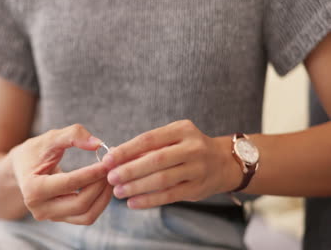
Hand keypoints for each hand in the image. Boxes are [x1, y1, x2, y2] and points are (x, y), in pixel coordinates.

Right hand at [12, 124, 112, 224]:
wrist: (21, 169)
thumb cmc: (35, 151)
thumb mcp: (50, 138)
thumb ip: (73, 135)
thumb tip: (98, 144)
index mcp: (32, 188)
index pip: (69, 183)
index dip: (92, 173)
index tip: (107, 162)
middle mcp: (39, 208)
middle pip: (80, 203)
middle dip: (100, 185)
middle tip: (112, 167)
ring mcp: (50, 217)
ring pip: (87, 214)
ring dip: (103, 196)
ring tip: (110, 175)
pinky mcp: (61, 219)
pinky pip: (86, 216)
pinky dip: (99, 202)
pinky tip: (103, 184)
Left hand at [102, 120, 240, 208]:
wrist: (223, 162)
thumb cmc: (188, 148)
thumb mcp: (172, 139)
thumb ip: (147, 148)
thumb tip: (115, 158)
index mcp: (182, 129)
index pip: (149, 139)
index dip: (126, 150)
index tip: (108, 160)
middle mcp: (192, 147)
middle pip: (155, 160)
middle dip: (129, 170)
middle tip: (110, 178)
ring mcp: (197, 168)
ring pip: (162, 179)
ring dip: (137, 187)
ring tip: (118, 192)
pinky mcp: (198, 188)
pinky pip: (170, 196)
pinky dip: (149, 200)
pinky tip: (133, 202)